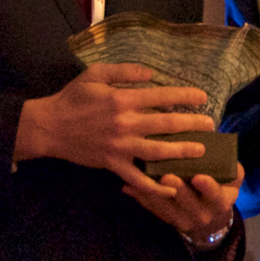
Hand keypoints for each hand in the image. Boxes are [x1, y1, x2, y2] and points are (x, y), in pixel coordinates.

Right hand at [14, 63, 214, 196]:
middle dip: (191, 124)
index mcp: (122, 100)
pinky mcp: (112, 164)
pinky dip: (155, 187)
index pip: (161, 96)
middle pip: (166, 124)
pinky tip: (172, 189)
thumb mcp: (95, 74)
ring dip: (181, 151)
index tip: (202, 96)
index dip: (184, 95)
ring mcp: (120, 147)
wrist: (49, 127)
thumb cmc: (73, 98)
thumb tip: (151, 73)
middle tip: (210, 125)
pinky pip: (137, 179)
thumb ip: (124, 71)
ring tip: (200, 151)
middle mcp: (125, 124)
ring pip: (157, 152)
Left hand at [124, 164, 242, 243]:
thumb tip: (220, 147)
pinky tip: (128, 186)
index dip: (208, 187)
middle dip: (177, 190)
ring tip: (141, 180)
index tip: (199, 177)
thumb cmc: (220, 187)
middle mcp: (202, 214)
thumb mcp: (232, 180)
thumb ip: (230, 167)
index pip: (216, 195)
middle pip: (188, 203)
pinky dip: (141, 197)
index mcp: (221, 201)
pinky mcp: (166, 219)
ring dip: (153, 193)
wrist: (209, 215)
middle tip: (167, 176)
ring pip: (166, 207)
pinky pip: (153, 209)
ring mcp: (182, 219)